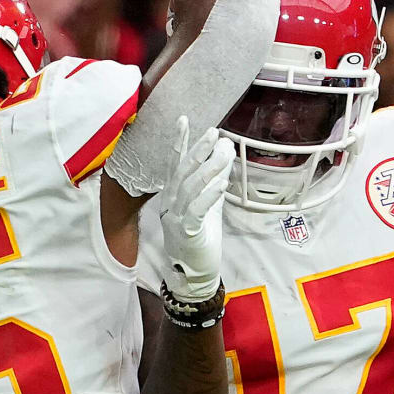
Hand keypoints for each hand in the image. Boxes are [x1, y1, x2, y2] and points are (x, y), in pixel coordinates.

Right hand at [160, 116, 235, 301]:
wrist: (192, 273)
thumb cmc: (198, 238)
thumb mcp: (207, 205)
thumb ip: (212, 182)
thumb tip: (223, 154)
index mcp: (171, 195)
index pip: (175, 163)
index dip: (180, 141)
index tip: (184, 119)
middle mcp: (170, 203)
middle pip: (183, 171)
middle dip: (198, 149)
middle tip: (213, 132)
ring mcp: (175, 217)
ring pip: (190, 187)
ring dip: (208, 168)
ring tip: (223, 152)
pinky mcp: (187, 231)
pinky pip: (197, 210)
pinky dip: (209, 195)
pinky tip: (221, 183)